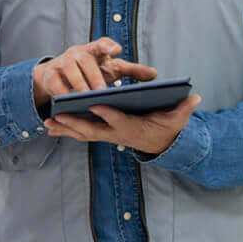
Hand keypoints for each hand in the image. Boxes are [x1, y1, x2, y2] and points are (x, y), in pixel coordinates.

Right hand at [32, 38, 157, 105]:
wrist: (59, 74)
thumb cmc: (90, 70)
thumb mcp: (111, 69)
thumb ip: (131, 70)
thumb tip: (154, 74)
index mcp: (94, 49)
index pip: (102, 43)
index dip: (109, 46)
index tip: (117, 50)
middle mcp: (78, 53)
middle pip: (85, 60)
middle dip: (93, 75)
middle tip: (101, 91)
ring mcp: (62, 62)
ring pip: (70, 71)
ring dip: (78, 85)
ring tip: (86, 98)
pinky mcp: (50, 74)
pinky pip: (55, 84)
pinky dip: (61, 94)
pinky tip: (68, 103)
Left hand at [44, 96, 201, 155]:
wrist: (161, 144)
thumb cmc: (167, 127)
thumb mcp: (178, 118)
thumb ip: (184, 109)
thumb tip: (195, 97)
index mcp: (134, 127)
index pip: (120, 121)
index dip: (108, 115)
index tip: (96, 106)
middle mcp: (117, 134)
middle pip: (94, 130)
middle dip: (75, 124)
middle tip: (58, 117)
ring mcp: (108, 136)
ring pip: (83, 133)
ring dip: (65, 129)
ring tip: (47, 122)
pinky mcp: (102, 134)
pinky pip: (82, 133)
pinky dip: (66, 131)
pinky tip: (51, 127)